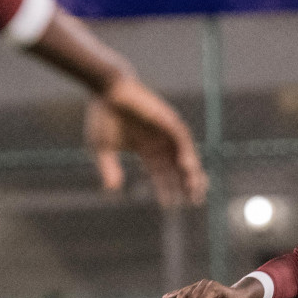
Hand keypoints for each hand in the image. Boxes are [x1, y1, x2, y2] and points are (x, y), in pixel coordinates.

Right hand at [86, 76, 208, 206]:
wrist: (106, 91)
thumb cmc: (102, 116)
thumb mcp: (103, 149)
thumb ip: (109, 168)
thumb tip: (112, 191)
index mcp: (146, 149)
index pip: (160, 174)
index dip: (165, 189)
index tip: (169, 206)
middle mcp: (159, 142)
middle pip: (177, 168)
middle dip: (186, 185)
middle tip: (194, 203)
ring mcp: (165, 131)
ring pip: (184, 154)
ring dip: (191, 172)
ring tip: (195, 190)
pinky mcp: (168, 119)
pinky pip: (182, 138)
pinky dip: (187, 152)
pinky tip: (188, 167)